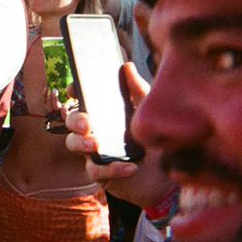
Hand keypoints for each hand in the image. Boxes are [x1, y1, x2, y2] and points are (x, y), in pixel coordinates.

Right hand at [62, 63, 172, 206]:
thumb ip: (138, 90)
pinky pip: (96, 171)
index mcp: (104, 113)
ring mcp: (95, 153)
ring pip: (73, 144)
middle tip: (87, 124)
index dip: (74, 92)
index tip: (74, 89)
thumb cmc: (155, 140)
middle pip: (71, 121)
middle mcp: (95, 130)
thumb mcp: (148, 113)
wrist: (170, 175)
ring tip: (97, 145)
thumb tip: (126, 66)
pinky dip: (113, 169)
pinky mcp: (102, 174)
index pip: (81, 99)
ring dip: (81, 143)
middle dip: (75, 120)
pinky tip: (131, 167)